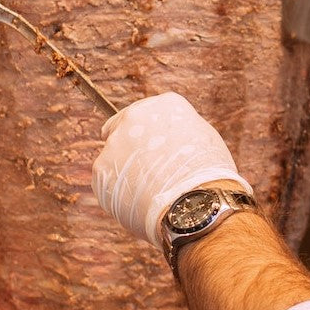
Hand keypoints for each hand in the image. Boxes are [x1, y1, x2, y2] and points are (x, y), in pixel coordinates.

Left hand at [94, 92, 251, 247]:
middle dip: (130, 146)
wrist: (196, 204)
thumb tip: (168, 137)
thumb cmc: (208, 175)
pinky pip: (107, 181)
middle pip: (122, 127)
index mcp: (164, 104)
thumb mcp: (203, 139)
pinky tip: (139, 202)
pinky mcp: (100, 169)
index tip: (155, 149)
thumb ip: (179, 131)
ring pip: (114, 156)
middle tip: (144, 170)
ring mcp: (115, 142)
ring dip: (125, 171)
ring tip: (149, 192)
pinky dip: (118, 192)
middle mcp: (135, 116)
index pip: (147, 113)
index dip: (150, 133)